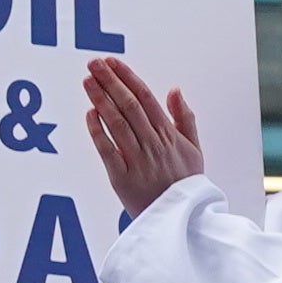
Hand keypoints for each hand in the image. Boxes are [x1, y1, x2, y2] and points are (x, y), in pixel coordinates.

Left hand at [78, 59, 205, 222]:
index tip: (113, 62)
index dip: (127, 78)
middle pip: (129, 105)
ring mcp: (138, 160)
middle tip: (93, 63)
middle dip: (110, 81)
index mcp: (169, 135)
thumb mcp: (193, 149)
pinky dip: (98, 131)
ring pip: (117, 123)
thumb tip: (174, 89)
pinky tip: (89, 113)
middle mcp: (153, 144)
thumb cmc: (186, 184)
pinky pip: (108, 150)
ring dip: (101, 99)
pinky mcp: (123, 179)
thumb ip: (184, 118)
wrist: (181, 221)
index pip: (145, 98)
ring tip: (88, 80)